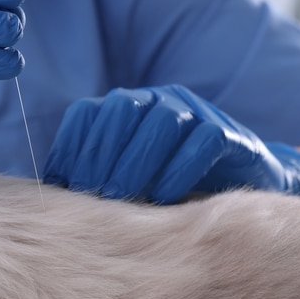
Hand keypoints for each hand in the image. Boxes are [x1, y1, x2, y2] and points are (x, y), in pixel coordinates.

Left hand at [43, 85, 299, 204]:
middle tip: (91, 194)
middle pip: (121, 110)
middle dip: (101, 154)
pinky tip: (164, 197)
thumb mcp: (129, 182)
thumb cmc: (173, 189)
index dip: (70, 147)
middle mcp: (160, 101)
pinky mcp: (230, 134)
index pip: (87, 113)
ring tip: (121, 198)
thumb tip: (52, 197)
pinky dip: (180, 169)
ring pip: (161, 121)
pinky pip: (203, 141)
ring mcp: (197, 112)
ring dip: (136, 161)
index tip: (60, 186)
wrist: (247, 189)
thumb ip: (96, 178)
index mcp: (128, 108)